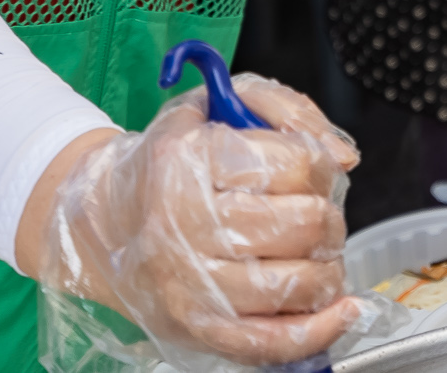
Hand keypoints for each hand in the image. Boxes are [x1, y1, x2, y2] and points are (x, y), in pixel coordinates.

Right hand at [26, 75, 362, 367]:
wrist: (104, 222)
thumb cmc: (171, 162)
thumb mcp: (217, 105)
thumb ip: (289, 111)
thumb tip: (342, 156)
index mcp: (187, 161)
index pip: (296, 164)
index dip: (320, 164)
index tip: (310, 168)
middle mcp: (183, 226)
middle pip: (304, 224)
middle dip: (328, 216)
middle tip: (312, 213)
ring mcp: (189, 285)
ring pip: (297, 283)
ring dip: (328, 266)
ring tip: (313, 252)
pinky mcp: (197, 329)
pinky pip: (271, 342)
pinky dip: (319, 329)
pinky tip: (340, 309)